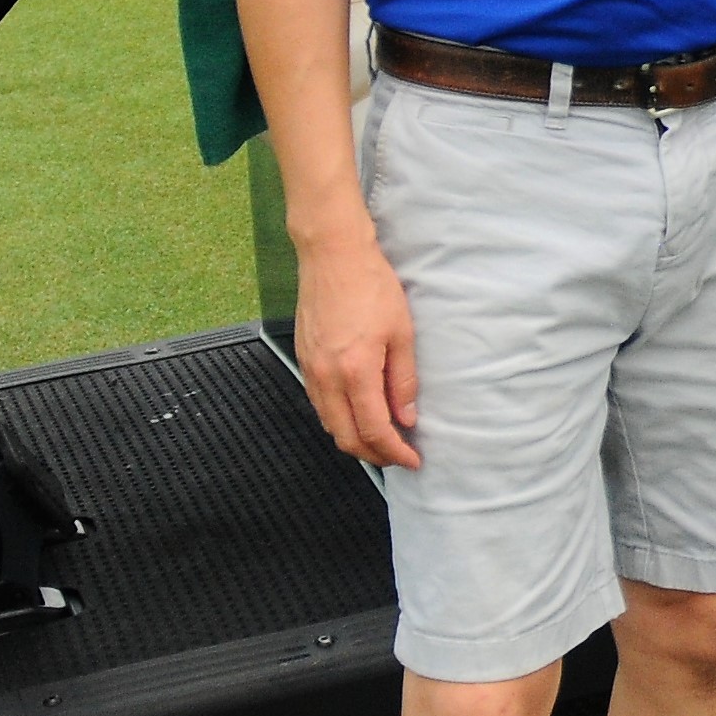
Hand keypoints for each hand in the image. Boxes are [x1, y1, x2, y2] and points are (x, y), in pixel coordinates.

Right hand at [293, 229, 419, 468]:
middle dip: (373, 454)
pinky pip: (318, 404)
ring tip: (381, 438)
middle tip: (398, 455)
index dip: (394, 452)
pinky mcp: (302, 360)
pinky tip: (357, 413)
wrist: (332, 254)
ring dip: (354, 439)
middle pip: (346, 437)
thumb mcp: (402, 332)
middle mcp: (326, 377)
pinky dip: (338, 419)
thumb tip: (406, 418)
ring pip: (329, 424)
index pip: (374, 430)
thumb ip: (403, 381)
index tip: (412, 460)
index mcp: (355, 371)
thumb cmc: (371, 286)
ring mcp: (310, 370)